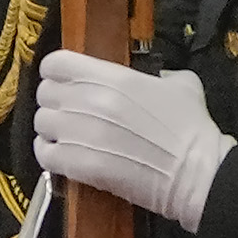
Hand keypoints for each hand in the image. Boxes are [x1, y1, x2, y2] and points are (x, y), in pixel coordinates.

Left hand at [31, 50, 232, 224]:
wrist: (195, 173)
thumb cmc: (191, 129)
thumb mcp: (181, 85)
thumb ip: (158, 75)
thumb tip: (152, 78)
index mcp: (112, 77)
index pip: (56, 63)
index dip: (57, 73)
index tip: (66, 83)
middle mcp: (90, 100)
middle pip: (45, 93)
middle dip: (55, 103)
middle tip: (70, 114)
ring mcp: (81, 133)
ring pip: (41, 123)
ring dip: (52, 130)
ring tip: (67, 138)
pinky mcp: (78, 164)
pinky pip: (44, 154)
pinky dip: (49, 155)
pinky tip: (63, 157)